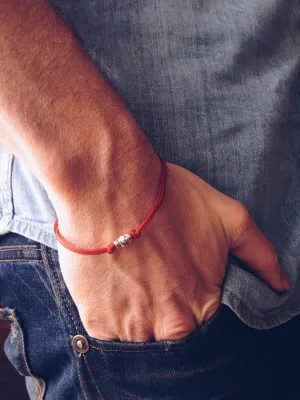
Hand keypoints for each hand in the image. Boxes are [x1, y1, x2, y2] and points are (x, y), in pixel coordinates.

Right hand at [55, 161, 288, 341]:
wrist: (112, 188)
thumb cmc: (170, 199)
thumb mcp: (228, 218)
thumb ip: (259, 255)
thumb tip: (282, 285)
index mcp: (201, 306)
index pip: (205, 327)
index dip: (193, 303)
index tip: (179, 283)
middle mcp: (167, 326)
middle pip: (171, 336)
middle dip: (165, 311)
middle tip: (153, 278)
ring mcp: (129, 328)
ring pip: (139, 337)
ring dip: (137, 313)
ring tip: (132, 278)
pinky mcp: (96, 321)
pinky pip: (109, 333)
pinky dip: (113, 313)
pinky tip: (114, 285)